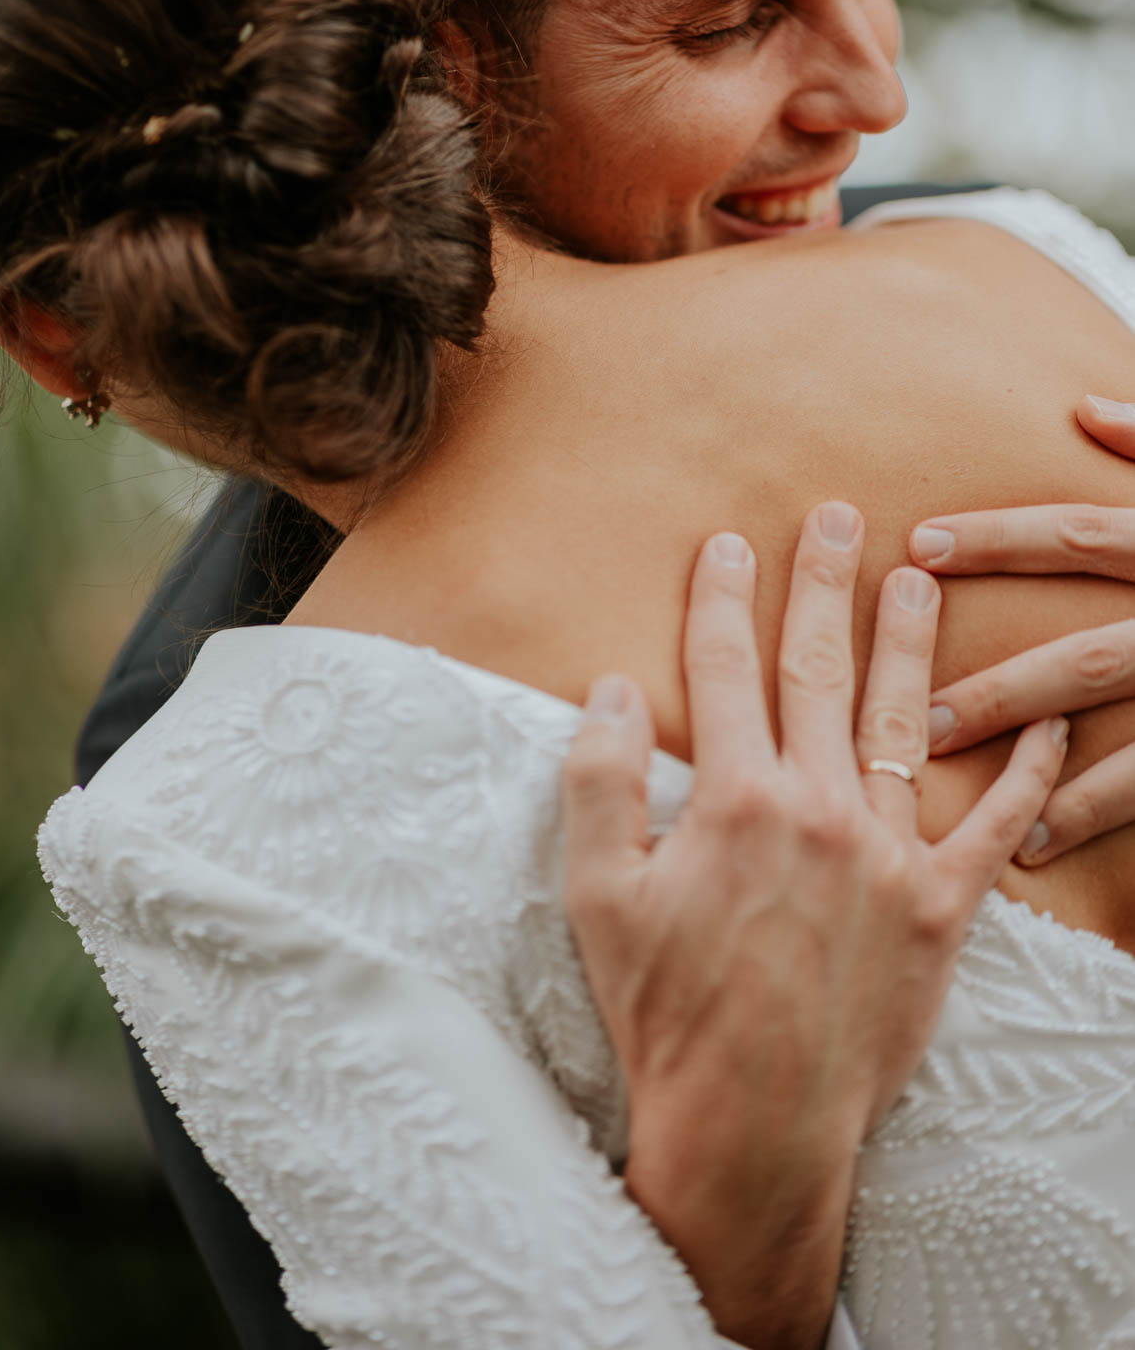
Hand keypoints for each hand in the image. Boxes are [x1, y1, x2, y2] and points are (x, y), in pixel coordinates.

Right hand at [560, 506, 1064, 1349]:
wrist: (753, 1125)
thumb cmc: (666, 1013)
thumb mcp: (597, 896)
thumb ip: (598, 782)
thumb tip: (609, 689)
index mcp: (736, 799)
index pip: (725, 670)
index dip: (721, 600)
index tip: (725, 544)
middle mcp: (821, 809)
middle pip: (818, 672)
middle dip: (821, 587)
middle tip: (836, 518)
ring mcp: (889, 857)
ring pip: (903, 722)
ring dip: (907, 644)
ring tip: (919, 577)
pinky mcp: (940, 911)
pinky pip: (996, 829)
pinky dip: (1028, 774)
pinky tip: (1045, 721)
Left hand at [910, 393, 1134, 866]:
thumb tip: (1084, 409)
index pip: (1082, 533)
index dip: (1001, 537)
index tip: (919, 546)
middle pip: (1089, 660)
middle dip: (1001, 693)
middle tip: (917, 718)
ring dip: (1051, 783)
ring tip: (978, 804)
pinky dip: (1109, 813)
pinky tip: (1048, 840)